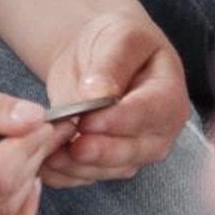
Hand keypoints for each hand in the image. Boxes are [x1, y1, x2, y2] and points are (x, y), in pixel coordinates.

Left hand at [38, 9, 189, 186]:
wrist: (99, 56)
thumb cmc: (117, 42)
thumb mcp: (119, 38)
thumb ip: (111, 64)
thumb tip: (97, 93)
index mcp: (169, 95)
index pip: (150, 113)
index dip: (120, 120)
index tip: (89, 120)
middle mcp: (158, 131)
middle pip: (135, 151)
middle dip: (101, 152)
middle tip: (74, 146)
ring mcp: (134, 152)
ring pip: (110, 169)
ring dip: (79, 167)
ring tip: (51, 153)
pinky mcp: (107, 164)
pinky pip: (88, 176)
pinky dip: (65, 174)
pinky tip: (45, 164)